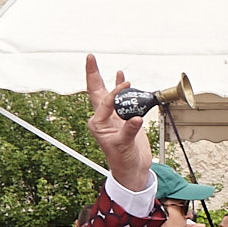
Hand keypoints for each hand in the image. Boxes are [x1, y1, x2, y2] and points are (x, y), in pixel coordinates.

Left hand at [84, 54, 153, 192]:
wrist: (132, 169)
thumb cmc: (122, 160)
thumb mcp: (123, 146)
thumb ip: (130, 130)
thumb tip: (137, 118)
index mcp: (97, 124)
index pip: (105, 101)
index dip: (115, 91)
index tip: (127, 84)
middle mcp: (102, 118)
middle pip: (96, 91)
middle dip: (93, 73)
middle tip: (90, 56)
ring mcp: (112, 118)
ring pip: (108, 94)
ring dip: (110, 81)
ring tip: (115, 69)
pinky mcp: (123, 120)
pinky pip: (121, 101)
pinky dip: (122, 90)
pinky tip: (124, 80)